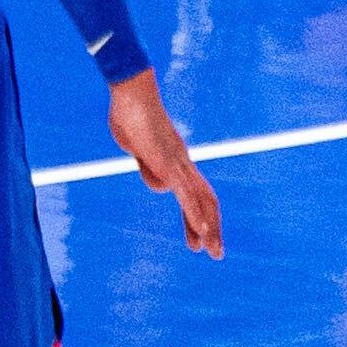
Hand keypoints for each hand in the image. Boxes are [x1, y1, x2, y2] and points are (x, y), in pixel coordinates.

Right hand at [106, 67, 222, 256]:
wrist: (131, 92)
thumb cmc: (130, 115)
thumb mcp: (137, 149)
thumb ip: (149, 168)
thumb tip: (161, 188)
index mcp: (176, 162)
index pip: (194, 196)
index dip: (196, 219)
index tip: (197, 241)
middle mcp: (184, 164)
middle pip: (206, 200)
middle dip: (212, 229)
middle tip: (216, 254)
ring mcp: (178, 163)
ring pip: (201, 201)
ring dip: (209, 228)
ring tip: (213, 252)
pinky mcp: (169, 163)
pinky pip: (186, 193)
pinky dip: (196, 213)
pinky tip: (202, 230)